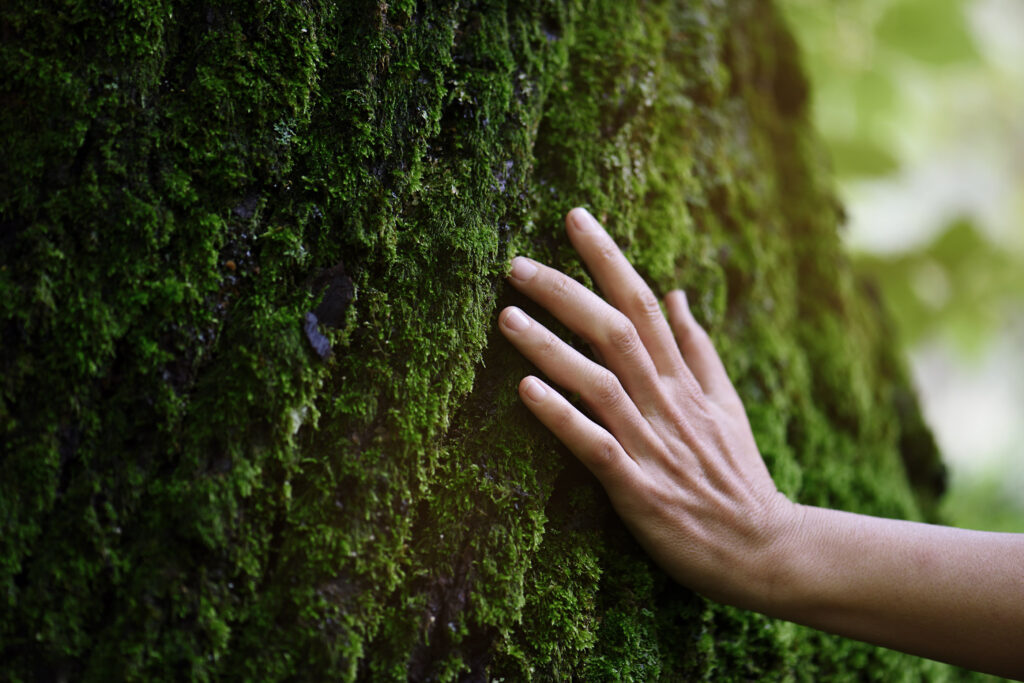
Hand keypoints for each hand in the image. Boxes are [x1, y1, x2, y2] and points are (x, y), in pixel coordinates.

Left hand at [499, 208, 797, 608]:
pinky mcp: (638, 488)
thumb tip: (678, 293)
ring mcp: (653, 444)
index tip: (573, 218)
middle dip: (565, 292)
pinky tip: (525, 391)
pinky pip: (595, 446)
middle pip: (615, 331)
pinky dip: (562, 417)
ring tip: (506, 316)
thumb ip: (699, 349)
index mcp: (685, 381)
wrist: (764, 550)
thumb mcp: (728, 405)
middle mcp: (667, 403)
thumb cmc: (738, 477)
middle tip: (516, 264)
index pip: (643, 303)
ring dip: (551, 347)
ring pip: (600, 382)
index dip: (608, 259)